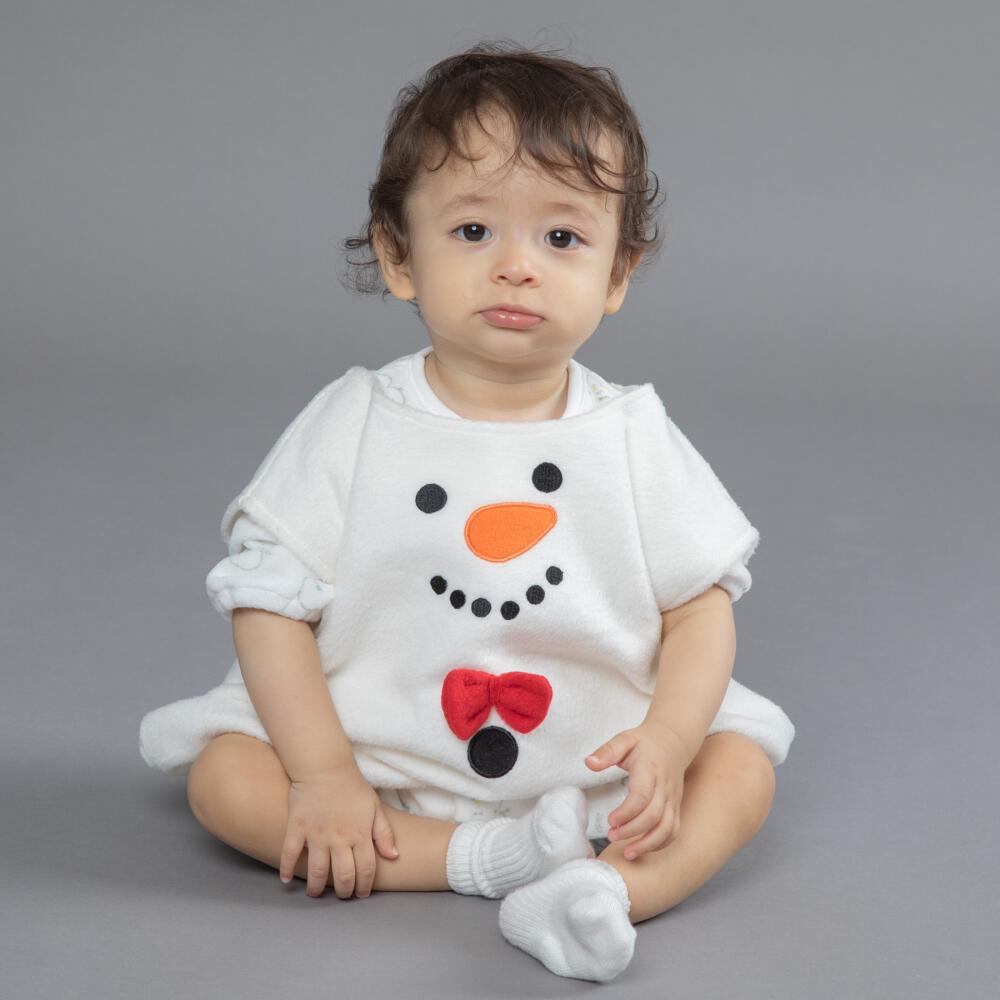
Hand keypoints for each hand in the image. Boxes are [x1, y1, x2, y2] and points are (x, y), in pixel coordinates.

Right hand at [280, 762, 398, 898]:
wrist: (325, 766)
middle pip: (343, 875)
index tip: (361, 894)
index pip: (365, 869)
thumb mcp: (375, 807)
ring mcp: (317, 834)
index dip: (364, 886)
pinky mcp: (297, 827)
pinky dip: (286, 869)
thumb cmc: (352, 787)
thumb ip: (384, 833)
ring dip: (316, 887)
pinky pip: (289, 853)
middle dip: (343, 891)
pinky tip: (286, 879)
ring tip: (315, 893)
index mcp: (360, 834)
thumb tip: (394, 856)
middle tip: (341, 896)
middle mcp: (339, 838)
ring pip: (316, 871)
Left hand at [584, 722, 689, 860]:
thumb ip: (607, 751)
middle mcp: (664, 787)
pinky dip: (661, 844)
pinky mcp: (676, 807)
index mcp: (650, 770)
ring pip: (667, 828)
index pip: (642, 796)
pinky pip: (673, 831)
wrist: (673, 742)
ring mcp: (672, 799)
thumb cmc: (644, 743)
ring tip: (627, 854)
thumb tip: (588, 763)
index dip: (626, 812)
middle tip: (611, 836)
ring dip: (648, 844)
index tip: (610, 820)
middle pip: (654, 816)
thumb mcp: (624, 739)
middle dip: (632, 831)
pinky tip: (643, 848)